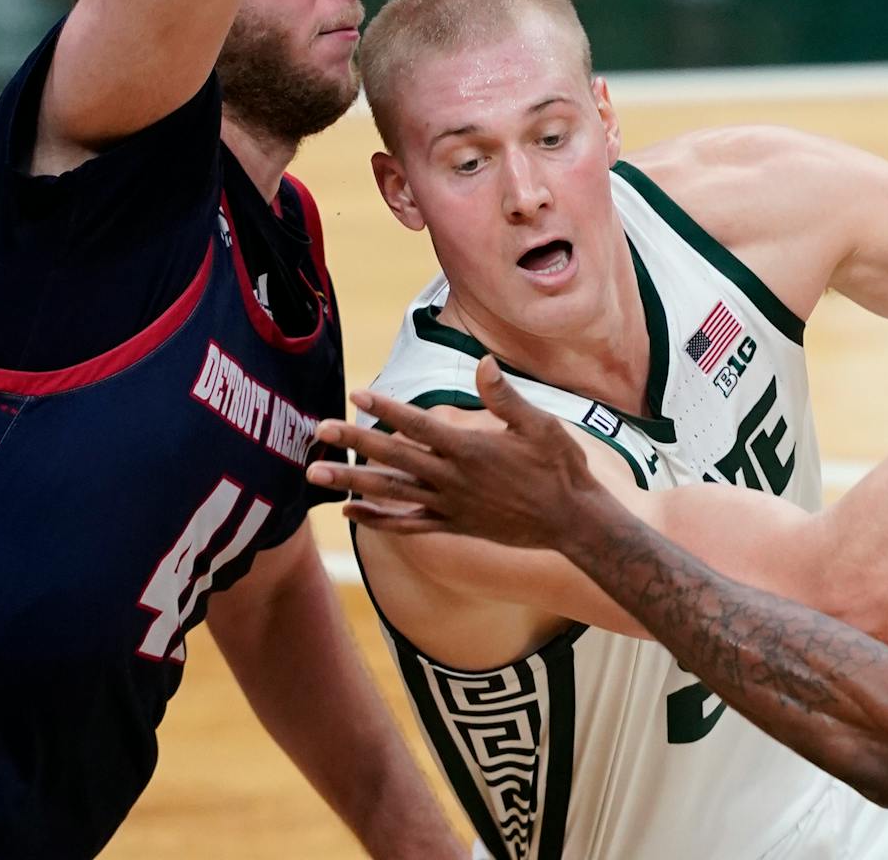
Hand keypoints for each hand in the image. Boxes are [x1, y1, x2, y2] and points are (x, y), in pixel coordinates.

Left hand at [308, 355, 600, 549]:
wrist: (572, 521)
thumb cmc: (560, 467)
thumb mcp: (541, 425)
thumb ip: (506, 397)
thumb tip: (484, 362)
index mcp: (472, 450)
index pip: (419, 426)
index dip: (387, 409)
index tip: (359, 393)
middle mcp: (454, 479)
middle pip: (394, 458)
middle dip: (354, 442)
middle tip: (319, 430)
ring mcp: (450, 506)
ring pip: (391, 493)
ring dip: (351, 482)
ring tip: (315, 474)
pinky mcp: (453, 526)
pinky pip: (406, 524)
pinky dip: (376, 519)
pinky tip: (349, 512)